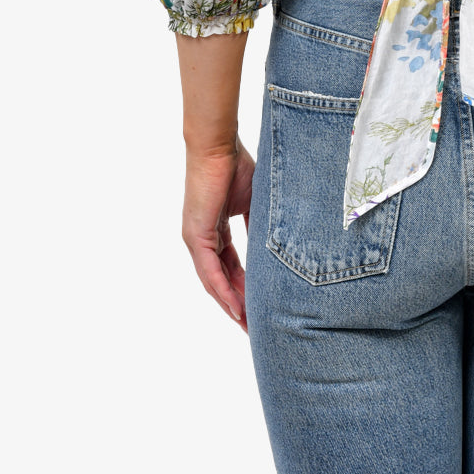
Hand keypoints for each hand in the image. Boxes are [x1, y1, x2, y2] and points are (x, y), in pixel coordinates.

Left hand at [182, 136, 254, 331]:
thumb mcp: (253, 201)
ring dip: (230, 305)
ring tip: (247, 326)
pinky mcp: (196, 235)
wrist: (218, 145)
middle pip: (220, 281)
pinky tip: (235, 308)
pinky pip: (210, 271)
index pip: (230, 267)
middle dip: (238, 305)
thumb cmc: (235, 164)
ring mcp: (196, 239)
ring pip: (213, 282)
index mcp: (215, 231)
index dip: (244, 288)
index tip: (260, 306)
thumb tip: (278, 242)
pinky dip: (222, 291)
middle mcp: (202, 239)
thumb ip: (259, 223)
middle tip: (254, 327)